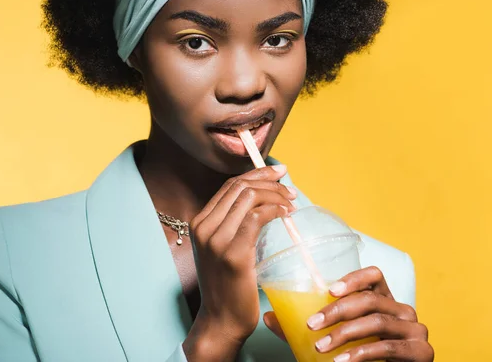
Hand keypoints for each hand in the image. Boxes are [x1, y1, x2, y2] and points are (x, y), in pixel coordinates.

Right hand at [183, 165, 296, 359]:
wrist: (222, 319)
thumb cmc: (228, 284)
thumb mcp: (223, 247)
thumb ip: (234, 223)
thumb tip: (263, 197)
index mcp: (200, 222)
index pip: (230, 185)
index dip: (257, 174)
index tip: (278, 172)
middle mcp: (203, 227)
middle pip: (240, 186)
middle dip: (270, 180)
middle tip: (290, 188)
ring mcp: (216, 240)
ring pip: (250, 197)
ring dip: (276, 195)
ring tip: (291, 203)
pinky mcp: (233, 253)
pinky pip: (258, 217)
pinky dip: (276, 210)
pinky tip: (286, 215)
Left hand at [264, 267, 433, 361]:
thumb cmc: (358, 358)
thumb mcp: (333, 340)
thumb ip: (305, 329)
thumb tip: (268, 317)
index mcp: (384, 299)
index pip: (374, 275)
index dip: (354, 277)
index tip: (329, 290)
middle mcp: (403, 309)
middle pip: (371, 299)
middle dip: (337, 311)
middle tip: (312, 324)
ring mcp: (416, 329)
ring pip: (378, 321)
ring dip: (345, 334)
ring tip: (321, 347)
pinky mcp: (422, 351)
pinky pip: (389, 347)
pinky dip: (362, 354)